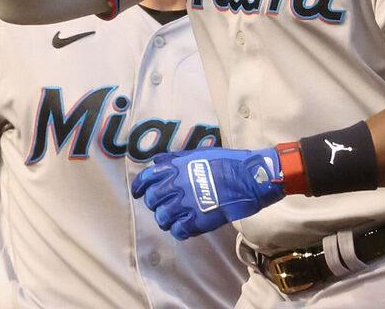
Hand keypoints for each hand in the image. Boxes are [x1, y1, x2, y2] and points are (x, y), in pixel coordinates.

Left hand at [131, 146, 285, 239]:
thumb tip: (157, 161)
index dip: (138, 188)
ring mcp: (186, 204)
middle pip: (152, 200)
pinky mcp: (198, 220)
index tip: (137, 193)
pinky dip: (179, 231)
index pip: (146, 179)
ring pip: (162, 217)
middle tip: (162, 206)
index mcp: (174, 168)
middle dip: (154, 204)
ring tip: (173, 219)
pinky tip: (185, 228)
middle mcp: (176, 185)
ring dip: (165, 219)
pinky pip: (178, 231)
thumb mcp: (196, 153)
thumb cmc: (225, 161)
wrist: (247, 177)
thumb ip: (174, 158)